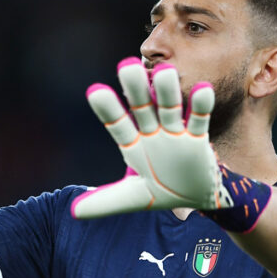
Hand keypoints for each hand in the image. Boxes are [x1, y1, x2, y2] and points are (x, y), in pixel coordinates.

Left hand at [70, 58, 233, 218]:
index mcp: (133, 144)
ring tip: (165, 72)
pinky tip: (202, 88)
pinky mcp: (198, 137)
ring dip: (168, 92)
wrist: (195, 197)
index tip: (95, 91)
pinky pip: (199, 119)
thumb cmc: (160, 192)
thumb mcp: (132, 197)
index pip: (118, 125)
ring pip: (170, 108)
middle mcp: (152, 133)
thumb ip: (105, 201)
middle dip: (136, 90)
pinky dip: (200, 105)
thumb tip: (74, 212)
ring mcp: (175, 132)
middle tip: (127, 65)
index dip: (108, 110)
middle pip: (143, 108)